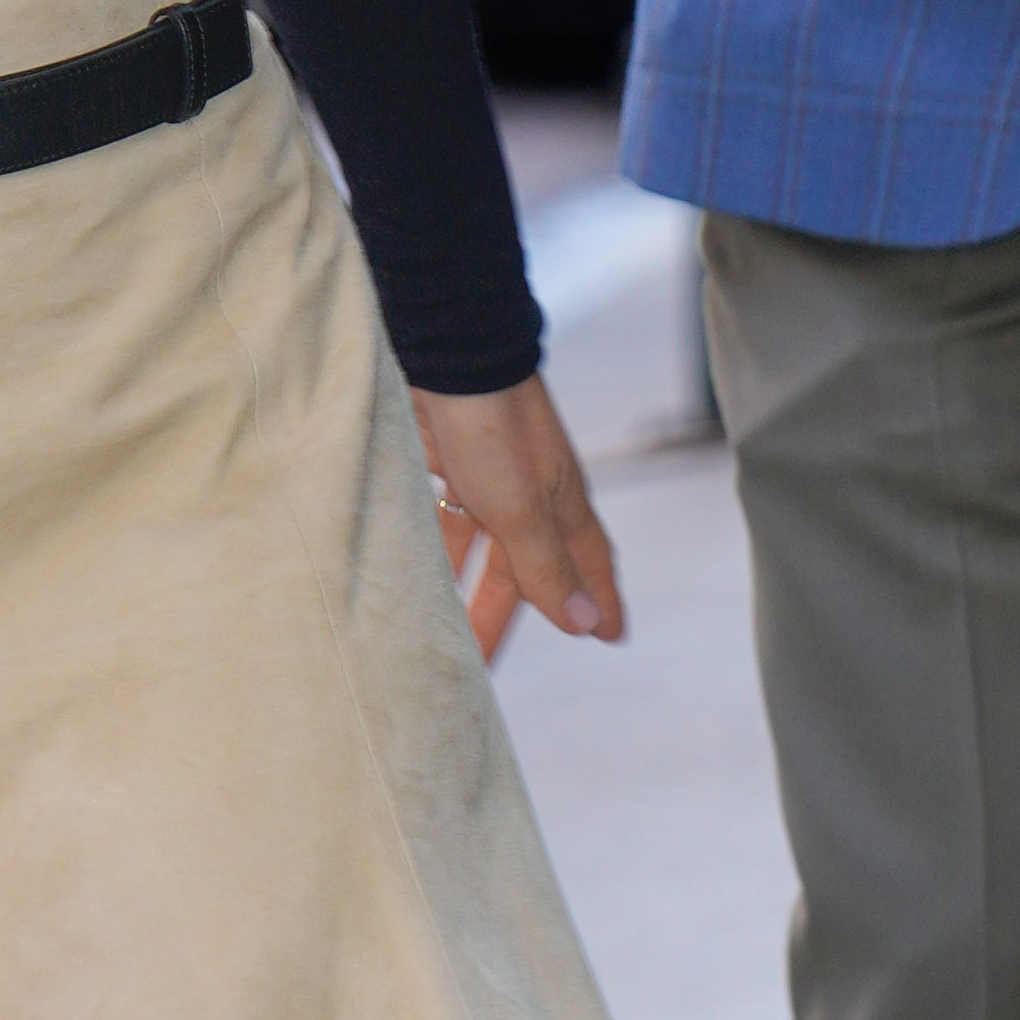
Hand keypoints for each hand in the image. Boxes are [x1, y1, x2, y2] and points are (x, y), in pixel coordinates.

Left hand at [417, 380, 623, 662]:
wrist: (443, 352)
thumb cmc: (491, 426)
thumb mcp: (521, 508)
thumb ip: (546, 567)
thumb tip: (585, 623)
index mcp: (561, 504)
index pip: (588, 565)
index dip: (597, 601)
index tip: (609, 638)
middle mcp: (528, 494)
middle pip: (523, 567)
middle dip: (507, 613)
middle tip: (486, 666)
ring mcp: (485, 479)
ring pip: (477, 549)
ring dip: (461, 589)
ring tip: (438, 632)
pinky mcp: (445, 466)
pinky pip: (439, 523)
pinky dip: (430, 553)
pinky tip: (410, 575)